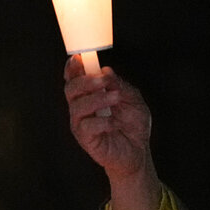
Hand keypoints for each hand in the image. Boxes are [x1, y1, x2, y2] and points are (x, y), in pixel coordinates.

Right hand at [63, 61, 160, 209]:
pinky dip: (103, 122)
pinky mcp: (86, 140)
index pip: (74, 78)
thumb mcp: (133, 99)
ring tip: (116, 99)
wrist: (139, 152)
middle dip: (86, 81)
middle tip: (104, 81)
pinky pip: (88, 127)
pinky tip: (115, 123)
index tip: (80, 58)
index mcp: (89, 95)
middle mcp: (81, 108)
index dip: (73, 67)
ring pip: (78, 106)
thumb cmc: (133, 125)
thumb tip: (107, 71)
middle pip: (71, 89)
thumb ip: (120, 85)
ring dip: (97, 99)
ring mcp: (81, 124)